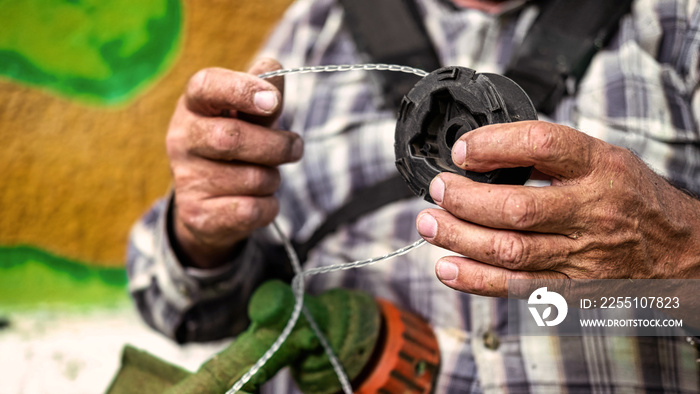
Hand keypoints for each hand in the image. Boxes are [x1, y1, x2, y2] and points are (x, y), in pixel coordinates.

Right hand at [167, 59, 302, 267]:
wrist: (207, 206)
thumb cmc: (234, 147)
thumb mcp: (247, 116)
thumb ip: (263, 92)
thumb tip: (273, 68)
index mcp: (194, 105)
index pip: (207, 86)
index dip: (241, 90)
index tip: (273, 101)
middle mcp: (181, 138)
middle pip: (232, 138)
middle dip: (276, 145)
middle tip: (295, 147)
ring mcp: (186, 178)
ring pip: (252, 178)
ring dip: (272, 178)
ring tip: (264, 176)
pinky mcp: (198, 214)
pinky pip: (252, 209)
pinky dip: (268, 206)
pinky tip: (257, 201)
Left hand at [416, 121, 699, 296]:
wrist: (679, 250)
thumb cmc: (633, 199)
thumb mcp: (604, 158)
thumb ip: (552, 154)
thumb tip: (485, 149)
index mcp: (599, 168)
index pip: (542, 146)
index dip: (495, 145)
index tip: (463, 149)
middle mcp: (590, 211)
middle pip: (516, 207)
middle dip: (465, 199)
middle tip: (438, 190)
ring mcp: (581, 255)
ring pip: (509, 250)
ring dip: (460, 237)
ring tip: (430, 224)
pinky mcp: (571, 288)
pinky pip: (517, 287)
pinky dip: (476, 280)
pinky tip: (448, 268)